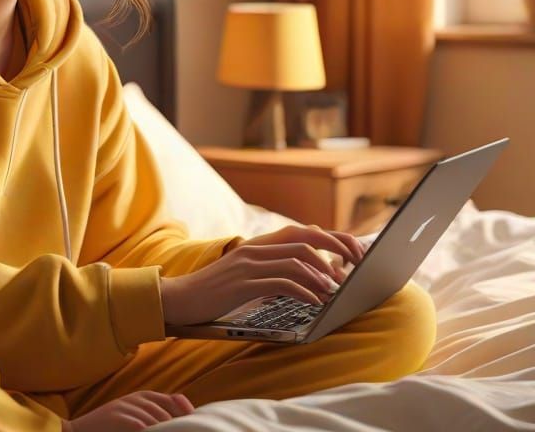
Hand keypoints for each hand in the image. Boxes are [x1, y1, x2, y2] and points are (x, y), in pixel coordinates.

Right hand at [61, 391, 193, 430]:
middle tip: (188, 431)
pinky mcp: (119, 418)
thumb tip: (183, 415)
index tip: (193, 420)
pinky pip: (142, 426)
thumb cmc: (108, 427)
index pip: (171, 400)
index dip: (184, 411)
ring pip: (156, 420)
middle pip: (166, 412)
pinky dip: (151, 431)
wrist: (77, 431)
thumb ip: (152, 413)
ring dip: (165, 429)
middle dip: (177, 424)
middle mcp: (135, 399)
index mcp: (141, 396)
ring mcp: (126, 408)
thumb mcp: (131, 414)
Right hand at [158, 224, 365, 326]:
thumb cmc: (214, 292)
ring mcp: (247, 265)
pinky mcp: (242, 283)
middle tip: (355, 269)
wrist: (179, 299)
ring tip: (336, 291)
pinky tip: (315, 301)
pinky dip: (303, 291)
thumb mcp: (245, 276)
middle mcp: (255, 249)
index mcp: (258, 245)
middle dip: (336, 252)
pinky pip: (281, 283)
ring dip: (321, 276)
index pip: (303, 232)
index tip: (353, 253)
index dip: (332, 239)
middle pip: (305, 241)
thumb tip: (308, 277)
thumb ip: (271, 270)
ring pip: (296, 261)